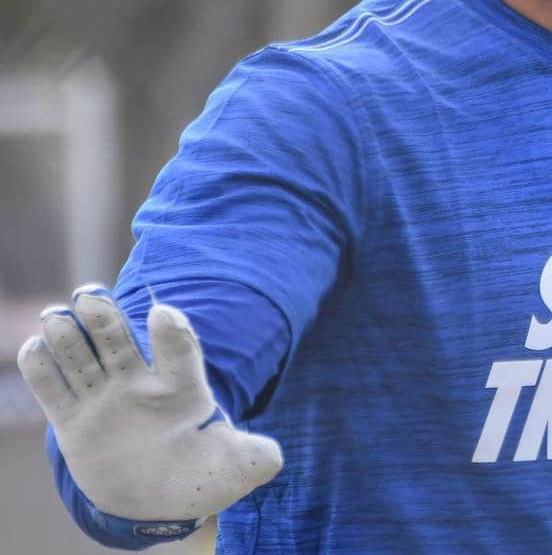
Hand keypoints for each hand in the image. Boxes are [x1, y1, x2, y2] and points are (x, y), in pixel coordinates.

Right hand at [17, 285, 282, 523]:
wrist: (158, 499)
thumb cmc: (198, 475)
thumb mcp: (230, 469)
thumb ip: (250, 459)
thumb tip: (274, 458)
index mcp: (183, 389)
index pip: (179, 352)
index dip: (172, 332)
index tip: (163, 312)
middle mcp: (141, 386)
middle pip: (121, 343)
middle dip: (106, 318)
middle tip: (91, 294)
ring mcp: (106, 400)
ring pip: (84, 359)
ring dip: (69, 336)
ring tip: (57, 314)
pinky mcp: (75, 422)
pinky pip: (55, 391)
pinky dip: (42, 369)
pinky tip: (35, 346)